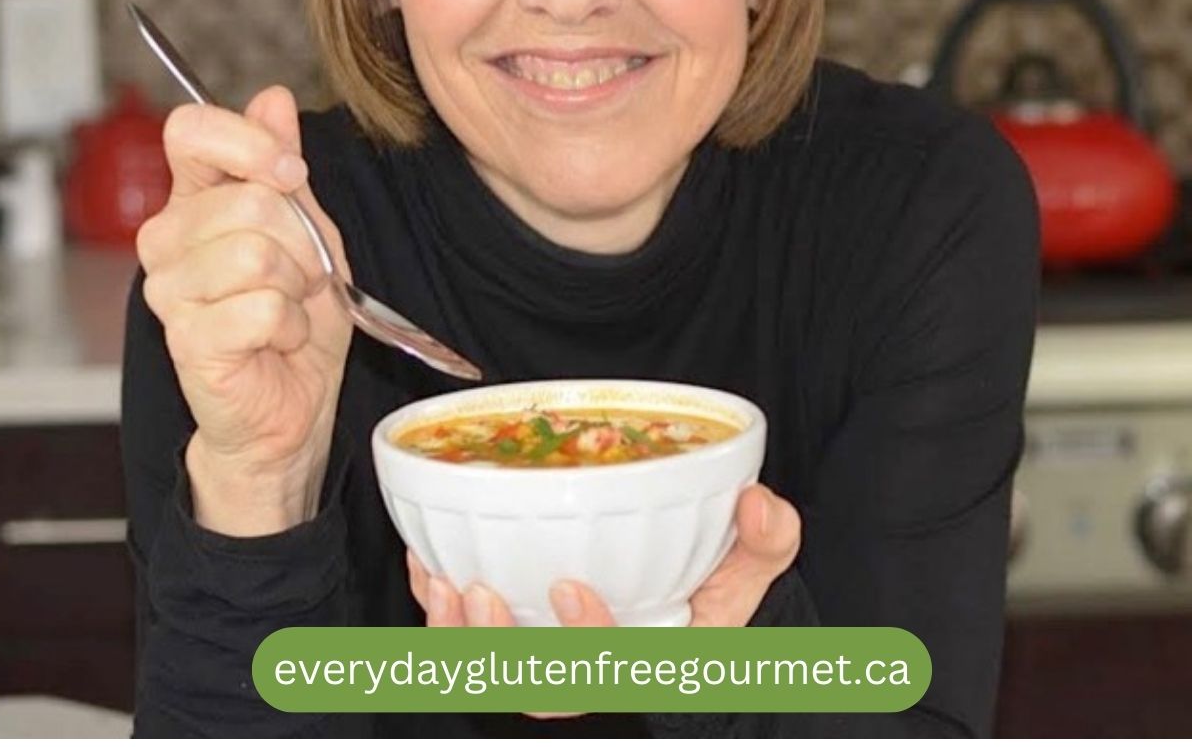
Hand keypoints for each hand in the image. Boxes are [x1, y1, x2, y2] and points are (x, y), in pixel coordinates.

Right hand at [136, 85, 354, 535]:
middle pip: (249, 200)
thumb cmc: (298, 313)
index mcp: (195, 199)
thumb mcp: (310, 227)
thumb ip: (284, 166)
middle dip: (304, 240)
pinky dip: (292, 325)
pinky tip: (279, 340)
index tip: (292, 173)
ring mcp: (169, 290)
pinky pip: (262, 308)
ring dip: (299, 284)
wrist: (296, 400)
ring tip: (291, 306)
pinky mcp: (186, 339)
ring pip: (257, 253)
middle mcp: (167, 237)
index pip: (191, 131)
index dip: (249, 142)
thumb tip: (273, 97)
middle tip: (305, 273)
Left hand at [405, 483, 801, 715]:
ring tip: (444, 582)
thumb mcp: (755, 561)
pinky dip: (439, 606)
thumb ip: (768, 538)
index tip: (572, 588)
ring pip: (492, 673)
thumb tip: (758, 503)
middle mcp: (593, 668)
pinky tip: (426, 565)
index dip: (586, 646)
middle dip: (499, 654)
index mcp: (650, 658)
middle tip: (481, 593)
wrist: (691, 588)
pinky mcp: (517, 624)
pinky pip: (465, 637)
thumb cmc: (717, 582)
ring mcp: (550, 651)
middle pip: (538, 692)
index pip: (614, 675)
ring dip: (456, 635)